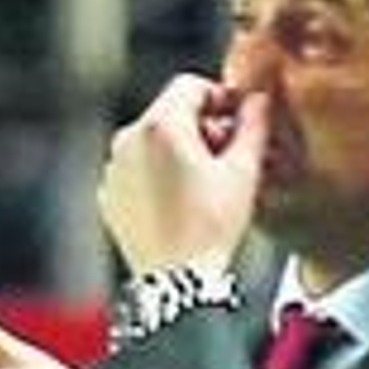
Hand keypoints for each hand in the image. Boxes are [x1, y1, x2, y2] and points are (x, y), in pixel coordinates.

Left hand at [98, 75, 268, 272]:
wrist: (177, 282)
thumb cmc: (210, 230)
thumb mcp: (243, 174)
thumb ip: (253, 127)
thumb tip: (259, 100)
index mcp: (161, 124)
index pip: (191, 85)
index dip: (220, 98)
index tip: (238, 119)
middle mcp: (128, 138)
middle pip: (169, 113)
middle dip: (199, 128)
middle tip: (228, 157)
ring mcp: (114, 168)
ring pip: (151, 143)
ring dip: (177, 153)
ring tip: (204, 186)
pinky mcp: (109, 194)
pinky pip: (135, 172)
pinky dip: (156, 178)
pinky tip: (179, 204)